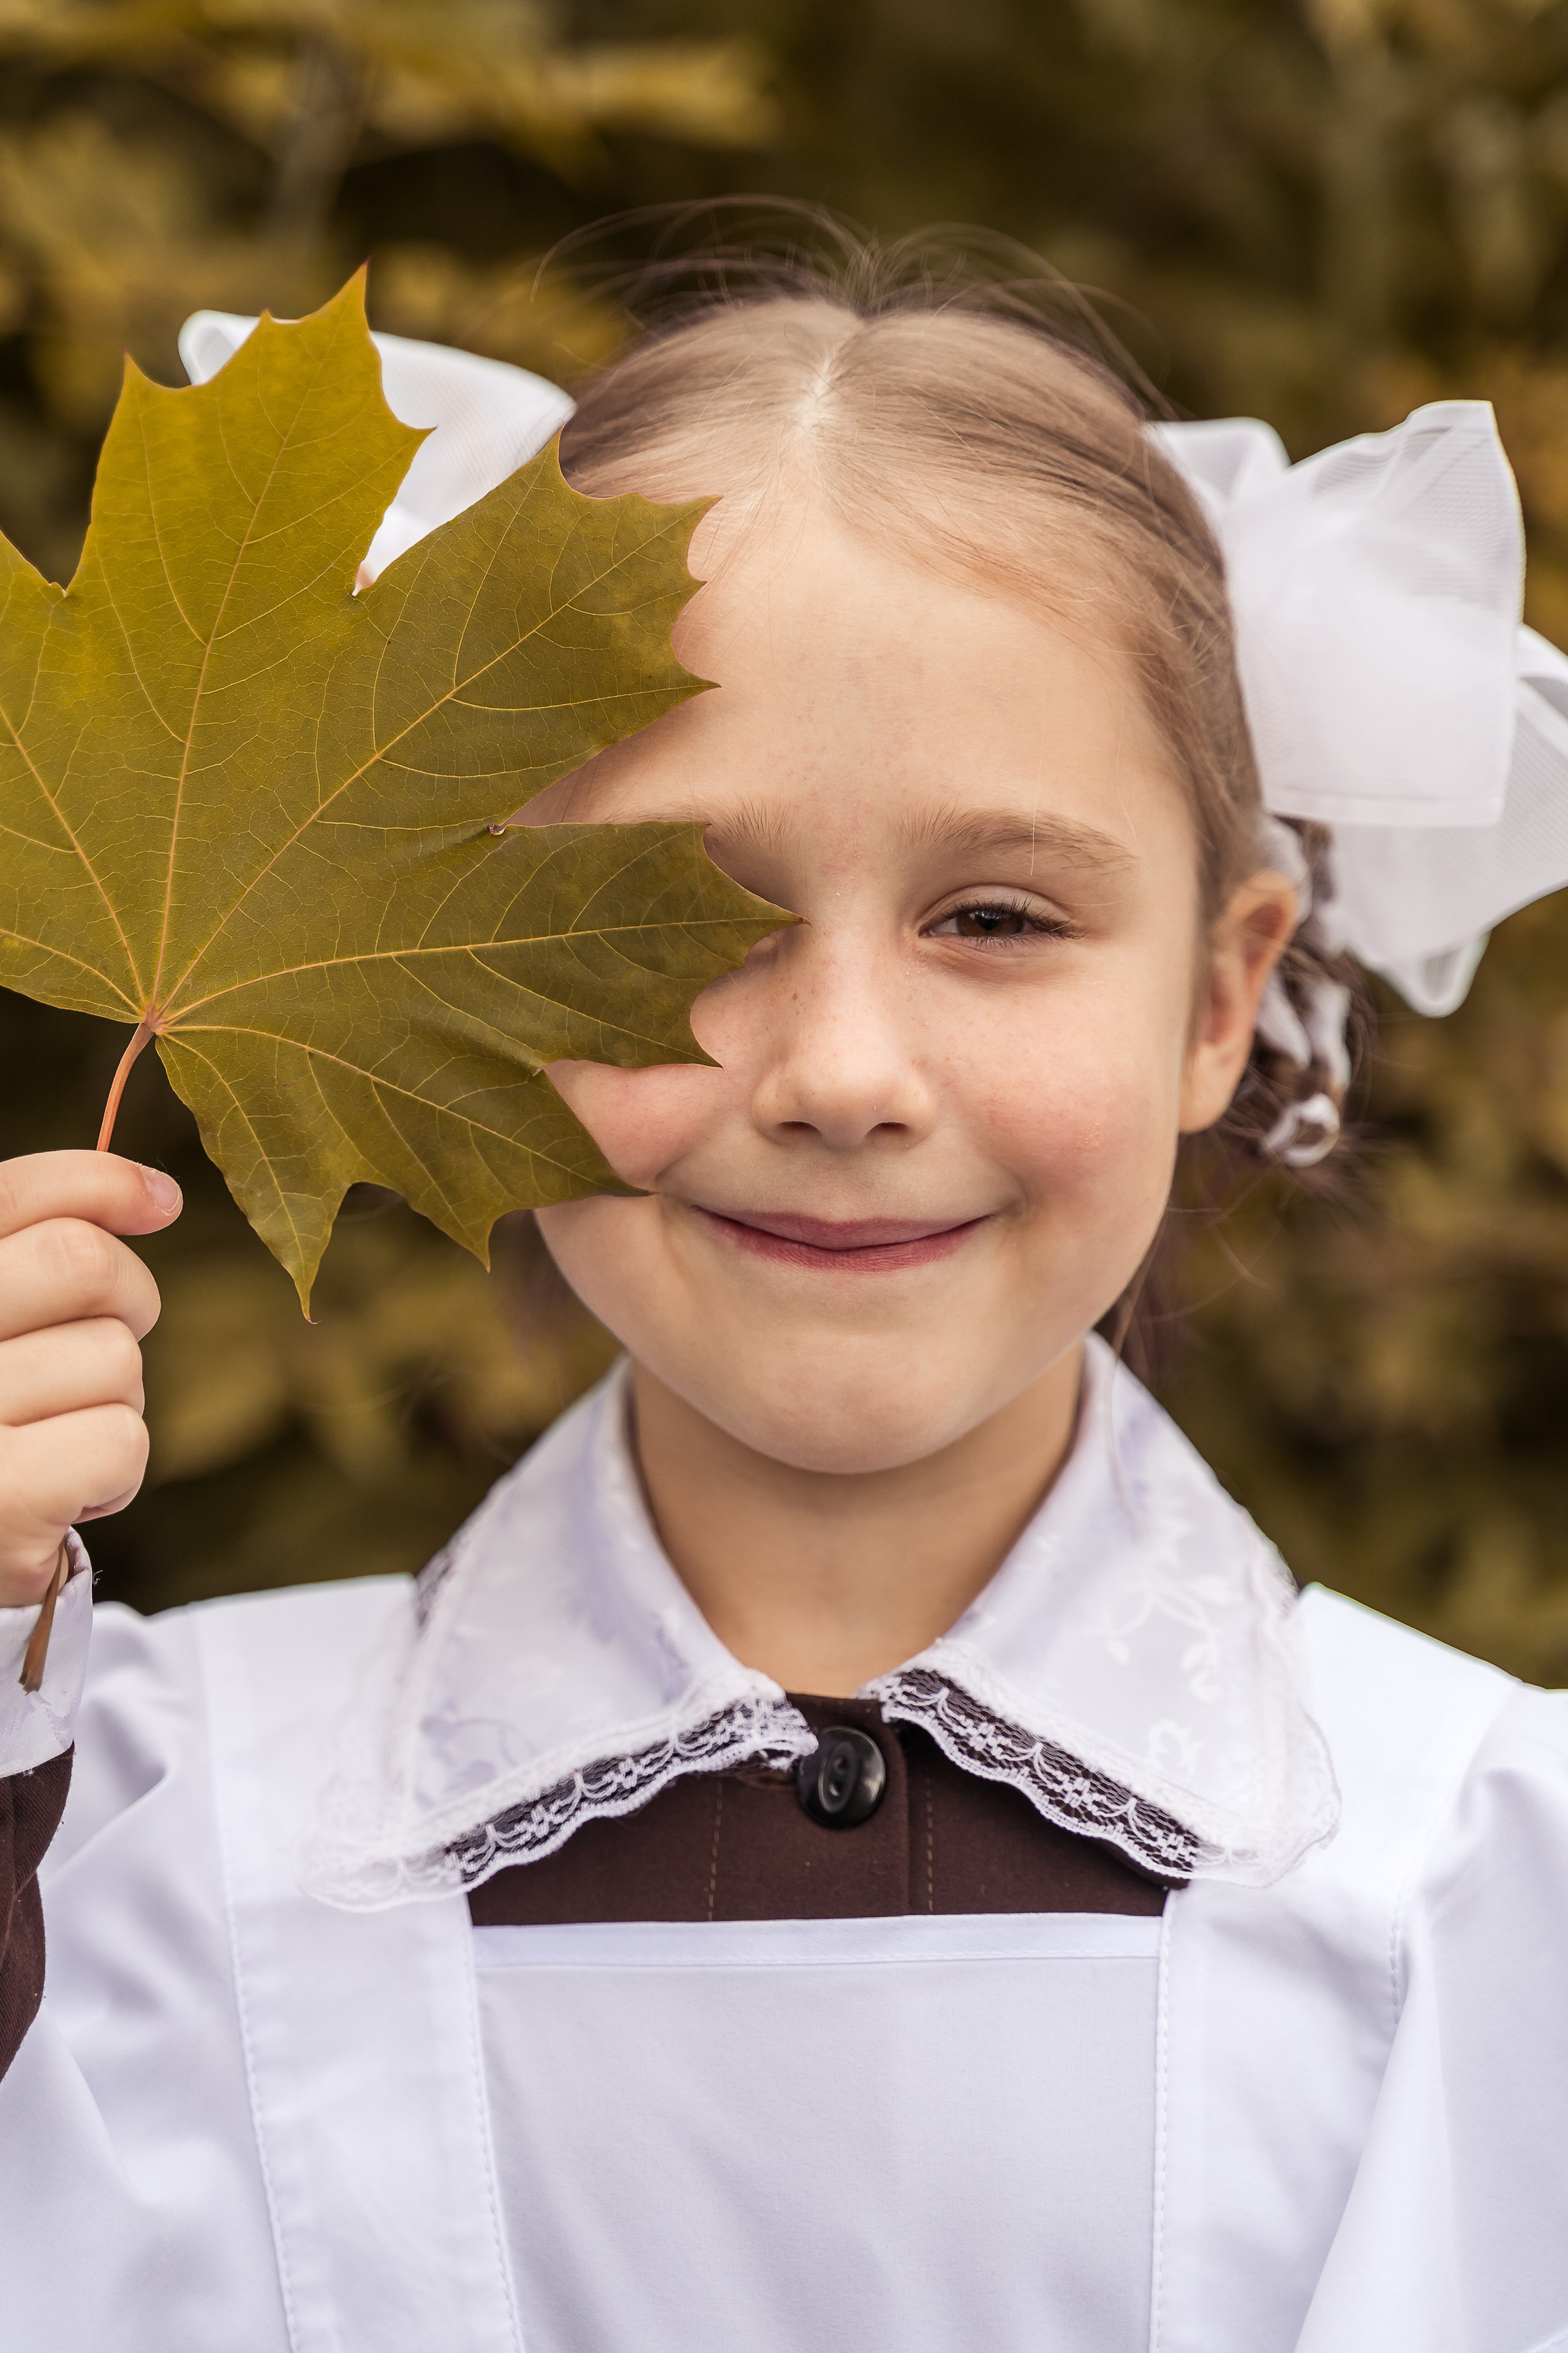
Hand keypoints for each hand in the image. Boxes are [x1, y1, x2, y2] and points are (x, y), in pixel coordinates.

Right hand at [0, 1152, 179, 1607]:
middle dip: (129, 1297)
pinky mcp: (1, 1503)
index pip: (15, 1197)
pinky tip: (65, 1495)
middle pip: (82, 1263)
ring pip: (113, 1359)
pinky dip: (114, 1471)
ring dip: (113, 1402)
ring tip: (55, 1440)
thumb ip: (41, 1246)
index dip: (101, 1182)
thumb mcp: (6, 1324)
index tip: (159, 1201)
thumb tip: (158, 1194)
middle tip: (104, 1346)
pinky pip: (118, 1441)